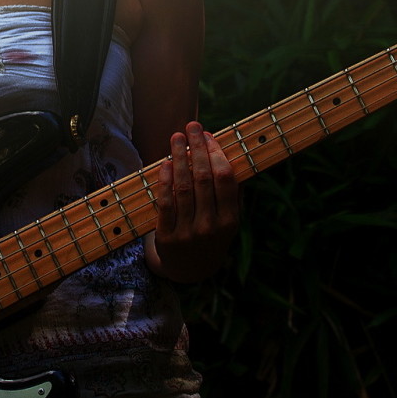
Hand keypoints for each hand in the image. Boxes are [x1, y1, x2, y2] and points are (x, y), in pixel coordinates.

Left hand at [149, 122, 240, 282]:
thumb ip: (232, 193)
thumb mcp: (229, 220)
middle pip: (203, 179)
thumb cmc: (212, 236)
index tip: (209, 135)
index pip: (225, 179)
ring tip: (176, 138)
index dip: (217, 154)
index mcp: (230, 220)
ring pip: (183, 187)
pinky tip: (165, 163)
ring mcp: (188, 233)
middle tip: (192, 127)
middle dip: (198, 148)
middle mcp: (210, 227)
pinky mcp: (166, 237)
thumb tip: (230, 154)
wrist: (190, 271)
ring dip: (179, 158)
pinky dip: (164, 181)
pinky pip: (165, 203)